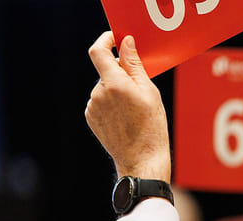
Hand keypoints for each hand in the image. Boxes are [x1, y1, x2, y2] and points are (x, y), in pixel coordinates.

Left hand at [85, 32, 169, 181]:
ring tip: (135, 109)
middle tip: (141, 87)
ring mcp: (92, 106)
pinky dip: (112, 103)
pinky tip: (126, 118)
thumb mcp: (149, 92)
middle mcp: (98, 93)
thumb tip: (126, 43)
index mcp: (113, 84)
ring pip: (105, 87)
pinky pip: (101, 101)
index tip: (116, 38)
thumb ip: (134, 65)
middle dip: (121, 72)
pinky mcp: (91, 117)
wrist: (141, 159)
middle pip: (106, 71)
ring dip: (118, 89)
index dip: (106, 40)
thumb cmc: (151, 126)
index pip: (99, 51)